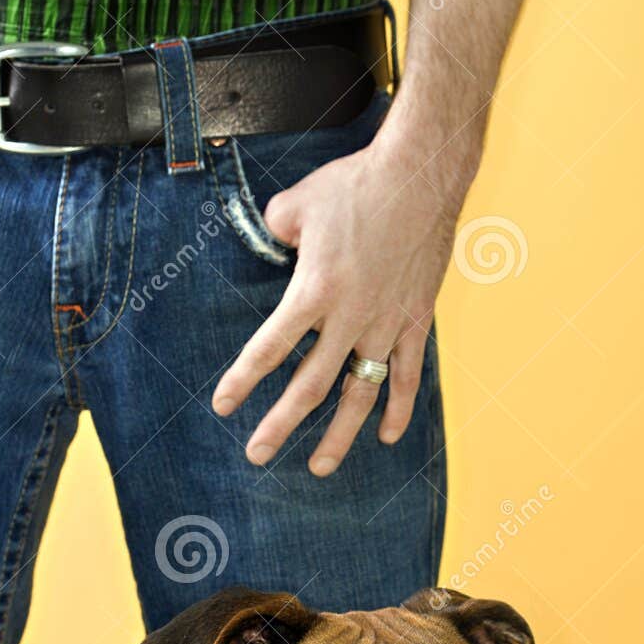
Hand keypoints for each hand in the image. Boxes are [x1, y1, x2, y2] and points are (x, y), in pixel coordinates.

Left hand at [211, 117, 477, 475]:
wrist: (420, 176)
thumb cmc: (355, 185)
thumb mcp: (296, 203)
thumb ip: (275, 230)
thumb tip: (275, 242)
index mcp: (313, 290)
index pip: (270, 347)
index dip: (243, 380)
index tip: (223, 406)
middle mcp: (349, 316)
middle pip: (310, 385)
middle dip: (281, 424)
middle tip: (259, 454)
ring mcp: (386, 323)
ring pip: (360, 393)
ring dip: (339, 434)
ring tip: (320, 467)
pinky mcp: (416, 319)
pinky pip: (407, 375)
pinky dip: (398, 408)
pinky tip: (387, 437)